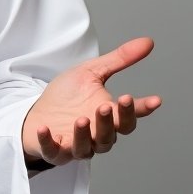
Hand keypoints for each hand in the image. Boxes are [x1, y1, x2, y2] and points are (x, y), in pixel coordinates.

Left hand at [21, 37, 161, 166]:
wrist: (37, 112)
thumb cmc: (67, 95)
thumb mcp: (91, 72)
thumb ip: (118, 60)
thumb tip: (148, 42)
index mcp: (108, 115)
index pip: (129, 116)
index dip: (141, 109)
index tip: (154, 100)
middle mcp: (96, 134)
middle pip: (111, 135)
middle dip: (109, 122)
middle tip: (106, 106)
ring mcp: (76, 145)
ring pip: (88, 147)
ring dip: (85, 134)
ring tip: (82, 119)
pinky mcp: (54, 151)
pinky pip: (53, 151)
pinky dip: (48, 142)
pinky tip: (44, 129)